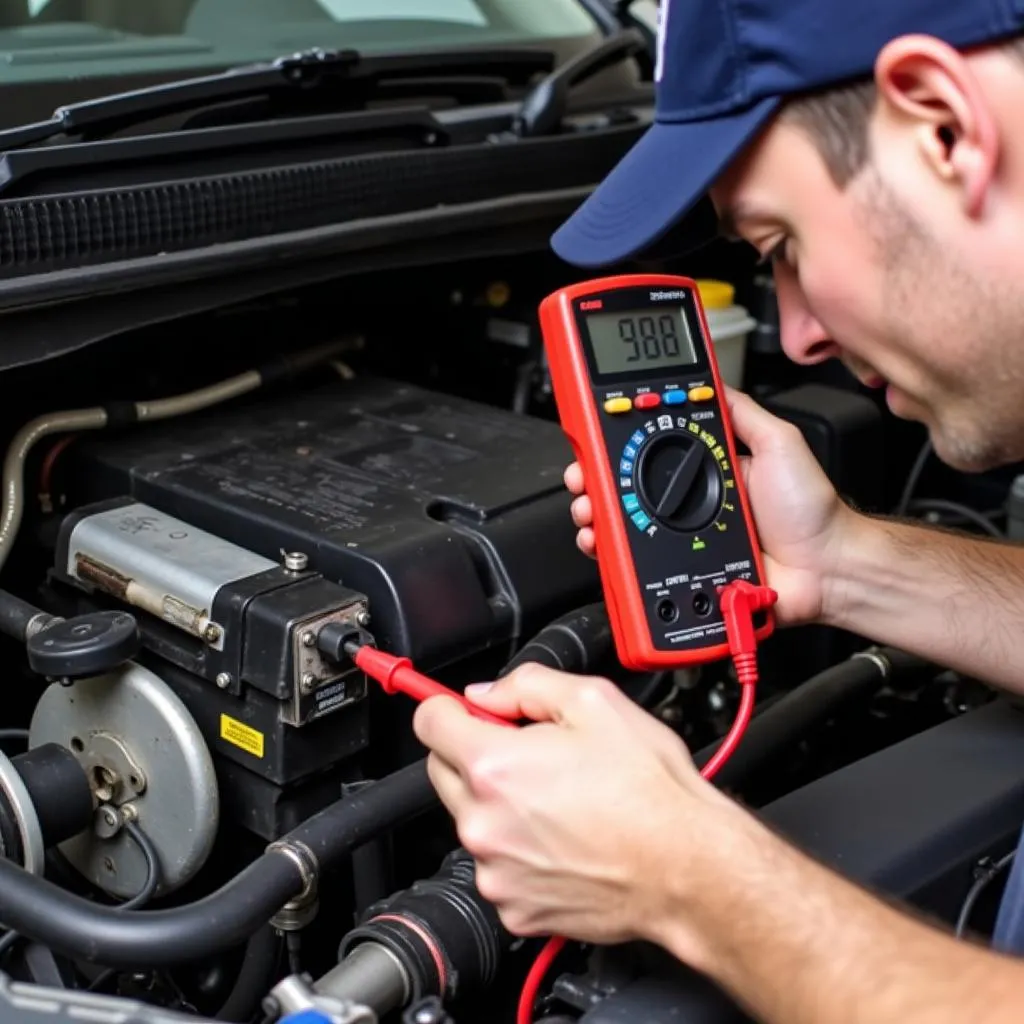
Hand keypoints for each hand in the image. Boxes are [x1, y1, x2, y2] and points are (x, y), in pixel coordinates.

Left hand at [412, 663, 739, 962]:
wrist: (688, 869)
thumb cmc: (651, 793)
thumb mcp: (595, 702)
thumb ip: (527, 685)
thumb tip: (487, 693)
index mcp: (495, 767)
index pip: (429, 722)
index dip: (448, 707)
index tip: (462, 711)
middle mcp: (483, 824)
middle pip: (443, 771)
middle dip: (474, 754)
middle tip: (528, 753)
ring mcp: (495, 871)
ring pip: (472, 821)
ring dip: (499, 806)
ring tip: (558, 801)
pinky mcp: (514, 908)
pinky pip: (497, 866)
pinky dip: (518, 851)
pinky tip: (563, 839)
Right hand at [565, 387, 853, 624]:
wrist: (825, 568)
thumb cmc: (810, 511)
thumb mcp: (778, 442)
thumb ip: (742, 413)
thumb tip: (710, 382)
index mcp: (705, 471)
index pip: (650, 452)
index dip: (619, 445)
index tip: (598, 437)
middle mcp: (687, 504)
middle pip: (625, 490)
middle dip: (594, 481)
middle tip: (584, 477)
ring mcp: (681, 539)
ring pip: (623, 527)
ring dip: (596, 517)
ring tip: (590, 511)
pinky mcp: (681, 572)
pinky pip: (639, 566)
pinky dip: (613, 558)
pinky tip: (605, 544)